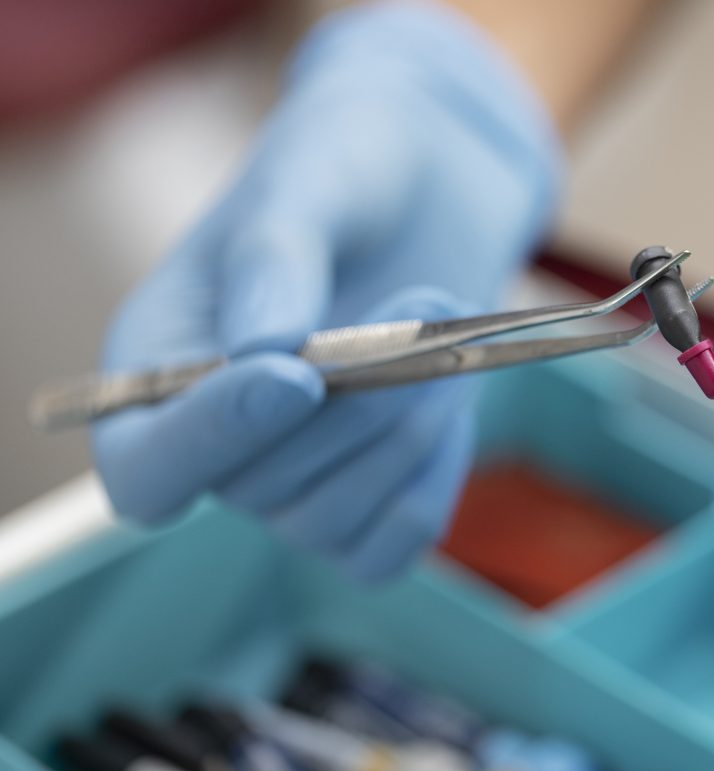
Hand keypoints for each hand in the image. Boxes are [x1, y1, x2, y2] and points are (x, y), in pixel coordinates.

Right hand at [92, 2, 561, 581]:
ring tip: (448, 330)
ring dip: (403, 434)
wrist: (431, 184)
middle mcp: (216, 440)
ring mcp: (295, 477)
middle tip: (426, 299)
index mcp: (157, 362)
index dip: (209, 440)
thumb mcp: (306, 181)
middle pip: (257, 490)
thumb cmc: (346, 169)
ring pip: (331, 522)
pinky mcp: (372, 492)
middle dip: (354, 407)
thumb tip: (261, 350)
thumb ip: (275, 258)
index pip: (144, 465)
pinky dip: (430, 478)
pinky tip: (450, 400)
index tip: (295, 378)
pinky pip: (393, 541)